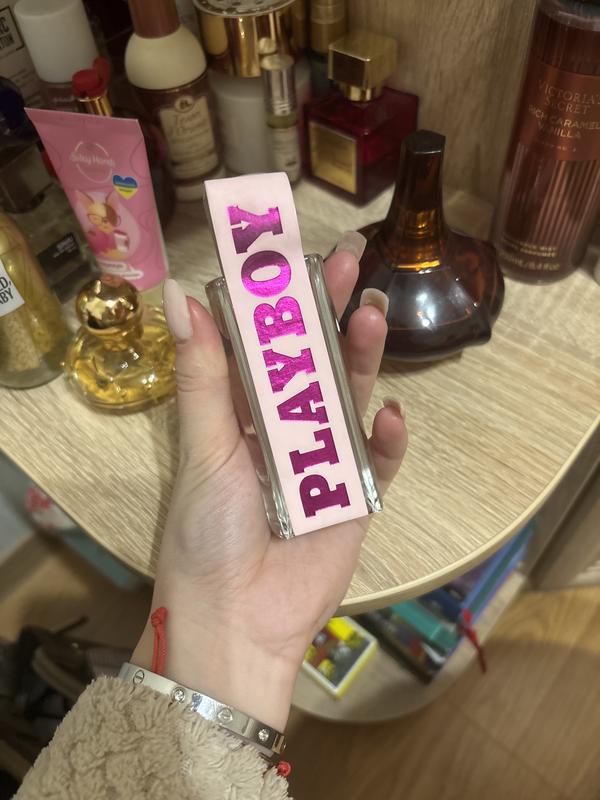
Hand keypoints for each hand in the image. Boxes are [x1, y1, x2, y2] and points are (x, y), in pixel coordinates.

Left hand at [132, 233, 407, 729]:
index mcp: (240, 414)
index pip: (261, 344)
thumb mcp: (204, 448)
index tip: (287, 250)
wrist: (238, 620)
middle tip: (346, 258)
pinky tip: (391, 417)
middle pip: (313, 359)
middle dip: (327, 310)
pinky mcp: (357, 496)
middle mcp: (284, 428)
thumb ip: (202, 375)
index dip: (275, 298)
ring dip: (362, 356)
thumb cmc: (209, 532)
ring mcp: (324, 460)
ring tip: (369, 312)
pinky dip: (388, 439)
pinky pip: (379, 460)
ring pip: (350, 396)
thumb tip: (177, 295)